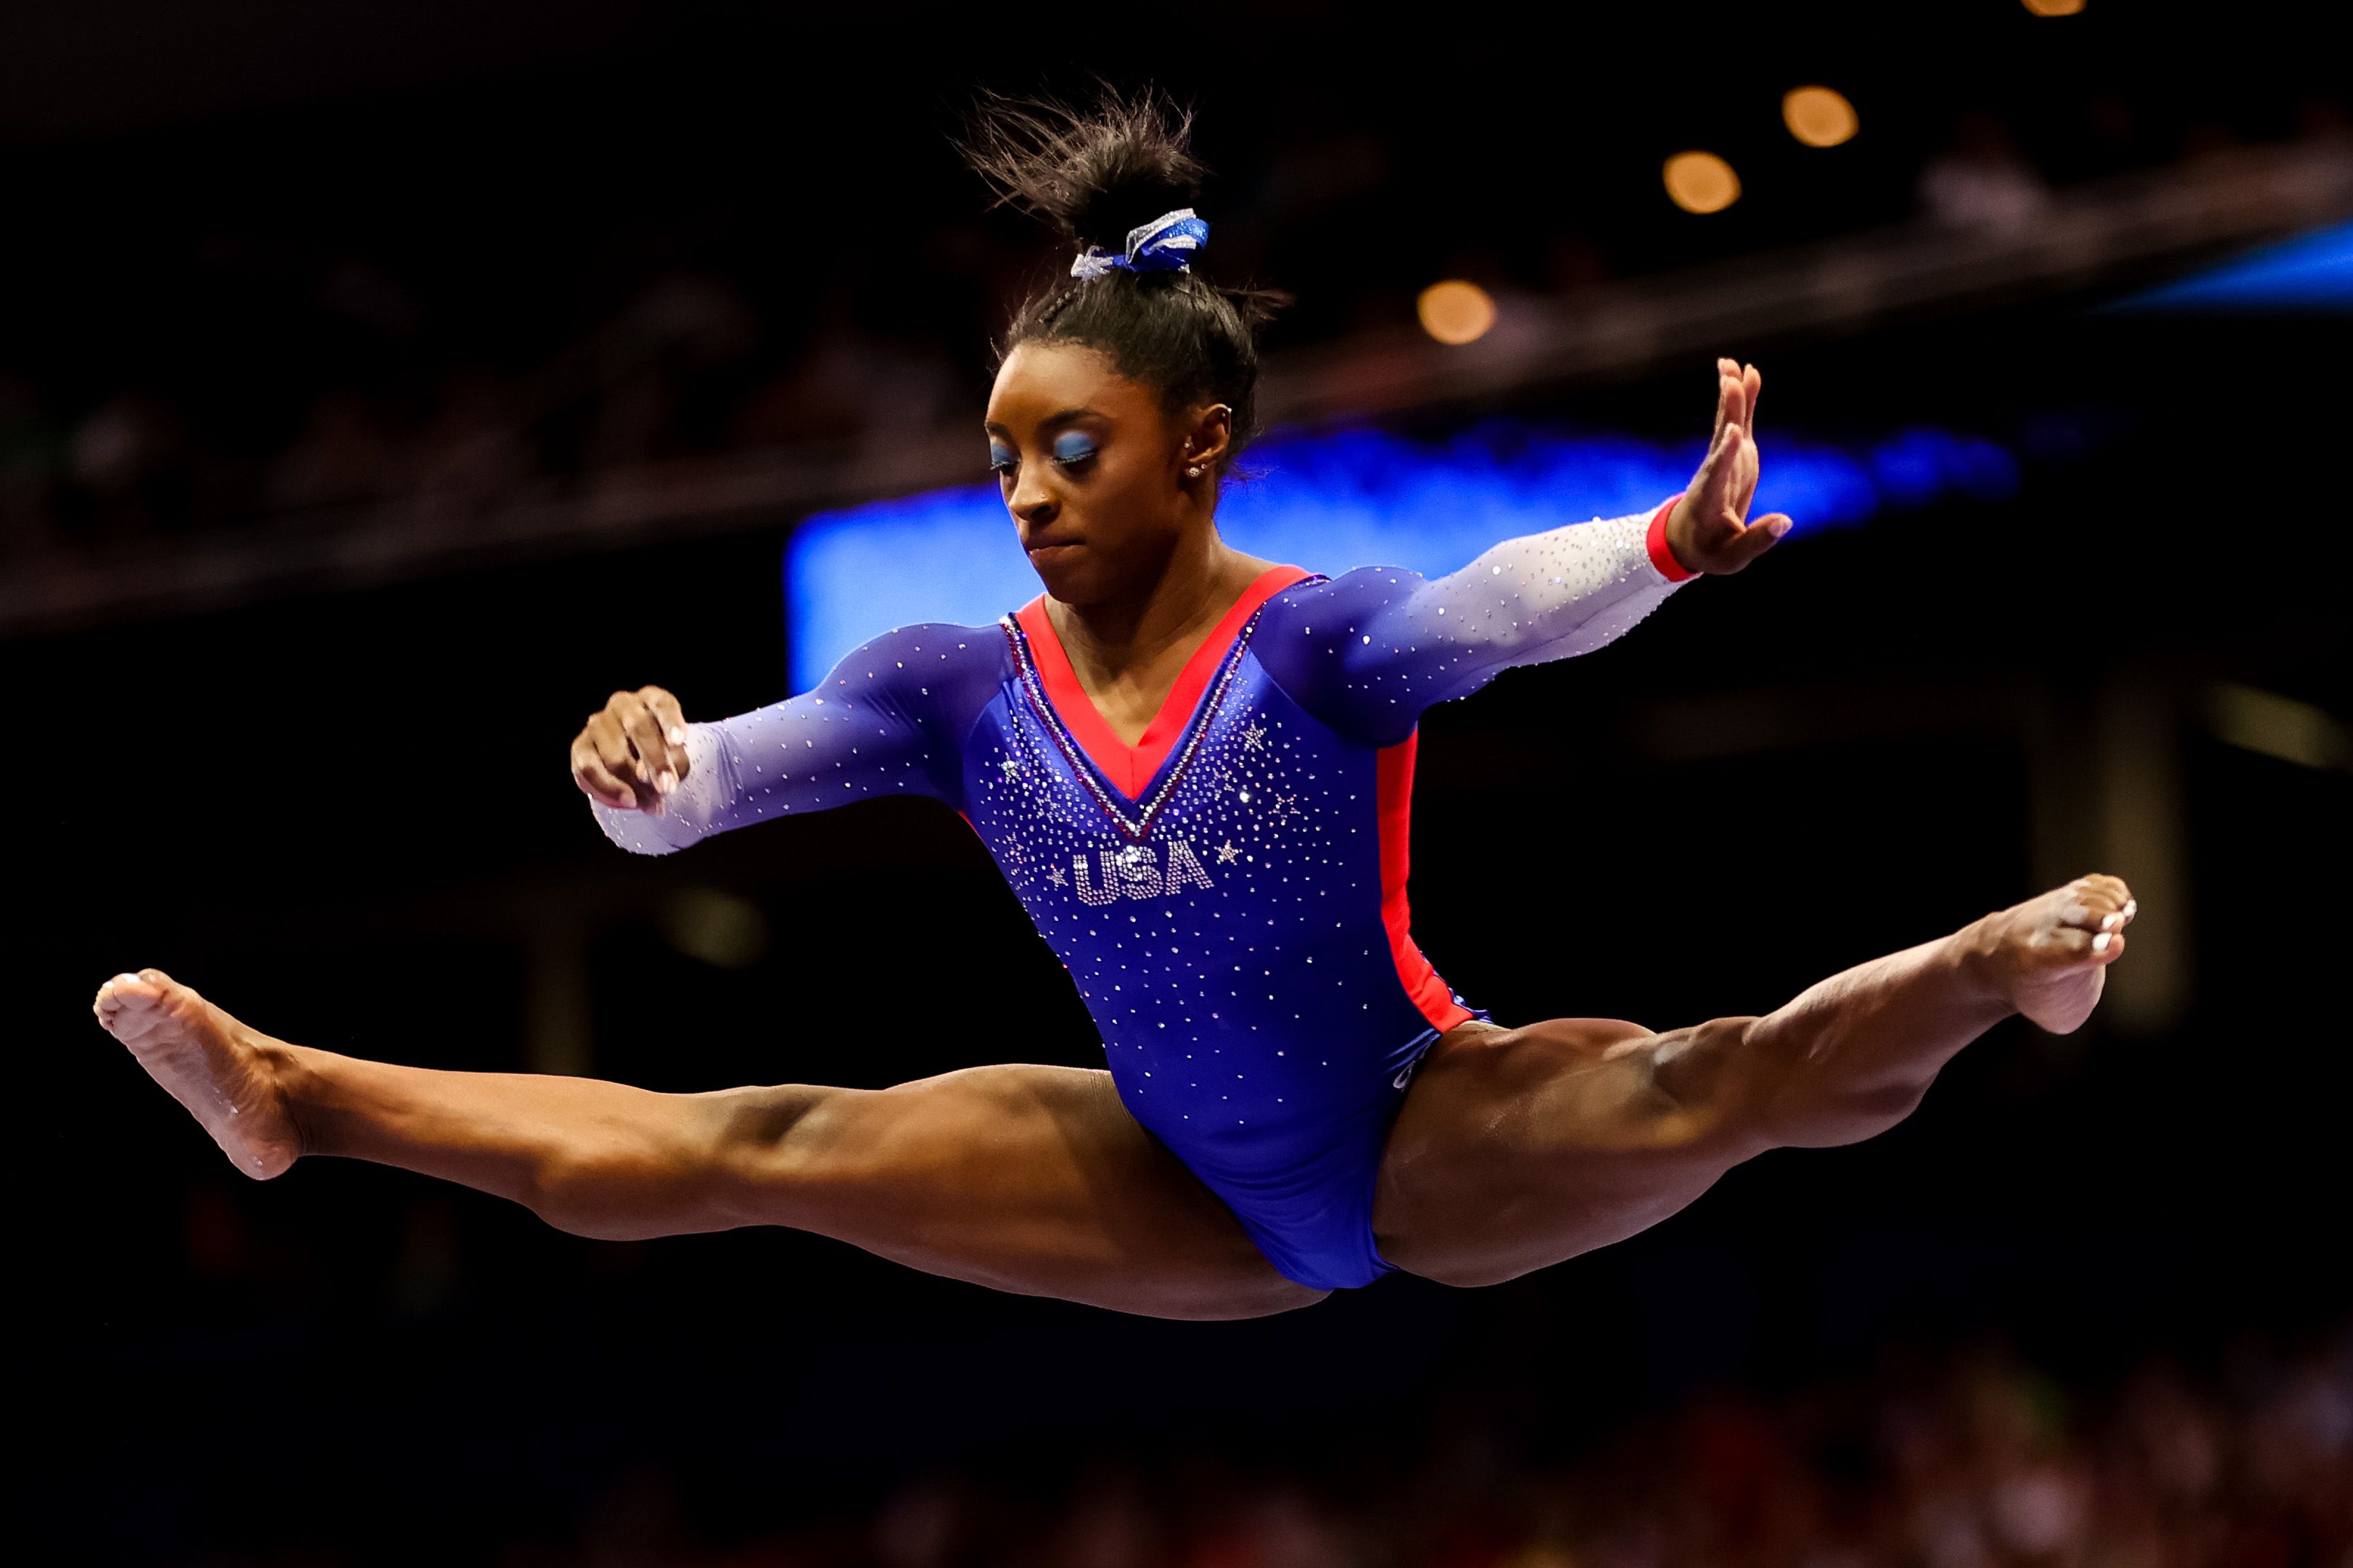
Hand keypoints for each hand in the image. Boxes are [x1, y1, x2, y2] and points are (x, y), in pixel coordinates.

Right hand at [571, 686, 690, 813]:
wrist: (633, 767)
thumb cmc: (662, 756)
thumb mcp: (676, 757)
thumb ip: (670, 762)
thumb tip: (643, 775)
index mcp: (651, 699)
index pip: (662, 703)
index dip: (670, 722)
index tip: (679, 742)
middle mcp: (623, 704)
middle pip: (638, 727)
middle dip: (654, 761)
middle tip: (666, 788)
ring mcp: (598, 723)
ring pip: (615, 755)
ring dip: (635, 785)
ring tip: (652, 804)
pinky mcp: (580, 745)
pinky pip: (590, 769)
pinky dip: (610, 788)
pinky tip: (628, 800)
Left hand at [1665, 358, 1792, 574]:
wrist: (1688, 539)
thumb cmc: (1709, 551)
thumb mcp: (1731, 558)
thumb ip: (1757, 540)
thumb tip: (1786, 522)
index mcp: (1711, 499)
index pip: (1717, 474)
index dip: (1724, 454)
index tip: (1731, 433)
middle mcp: (1715, 473)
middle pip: (1720, 439)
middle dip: (1726, 411)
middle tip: (1728, 380)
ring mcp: (1726, 460)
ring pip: (1728, 423)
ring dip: (1731, 395)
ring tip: (1733, 365)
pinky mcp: (1736, 455)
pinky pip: (1739, 422)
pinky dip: (1744, 398)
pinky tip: (1748, 372)